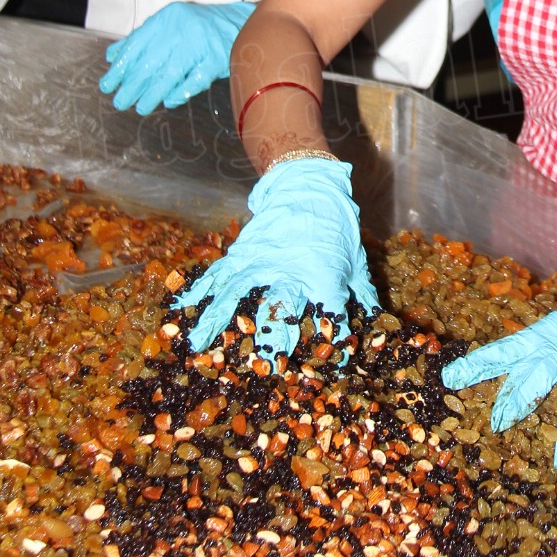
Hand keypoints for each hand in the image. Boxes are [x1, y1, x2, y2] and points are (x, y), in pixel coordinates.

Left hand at [100, 0, 254, 114]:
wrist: (242, 21)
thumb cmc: (203, 25)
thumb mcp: (169, 23)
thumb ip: (141, 38)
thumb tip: (112, 56)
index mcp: (167, 18)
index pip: (136, 44)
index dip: (121, 67)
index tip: (108, 84)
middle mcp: (182, 28)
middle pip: (150, 61)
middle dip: (132, 84)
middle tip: (120, 101)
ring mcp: (201, 43)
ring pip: (170, 73)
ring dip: (152, 93)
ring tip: (140, 107)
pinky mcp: (218, 58)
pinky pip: (196, 79)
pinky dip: (181, 91)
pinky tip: (168, 101)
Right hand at [172, 156, 378, 359]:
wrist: (307, 187)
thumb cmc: (336, 225)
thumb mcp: (355, 259)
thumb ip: (361, 293)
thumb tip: (375, 321)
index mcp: (323, 276)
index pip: (331, 317)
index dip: (336, 343)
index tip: (335, 363)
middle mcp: (289, 273)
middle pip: (277, 316)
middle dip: (272, 345)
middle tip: (266, 369)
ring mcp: (262, 261)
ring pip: (237, 297)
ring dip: (219, 323)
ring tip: (201, 347)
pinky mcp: (244, 251)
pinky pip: (220, 273)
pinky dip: (200, 289)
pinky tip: (182, 307)